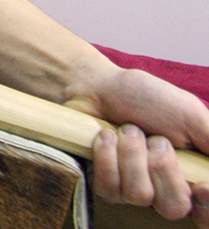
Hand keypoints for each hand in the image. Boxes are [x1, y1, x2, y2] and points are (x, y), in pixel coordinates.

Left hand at [71, 67, 208, 223]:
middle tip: (156, 139)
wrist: (98, 87)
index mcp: (193, 173)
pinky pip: (109, 188)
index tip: (201, 186)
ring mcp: (133, 190)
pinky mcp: (105, 186)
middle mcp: (165, 188)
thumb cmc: (147, 98)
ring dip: (132, 154)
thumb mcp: (191, 115)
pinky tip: (106, 136)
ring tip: (129, 129)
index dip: (207, 205)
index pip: (206, 210)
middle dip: (162, 167)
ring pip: (139, 195)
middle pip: (174, 207)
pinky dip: (108, 156)